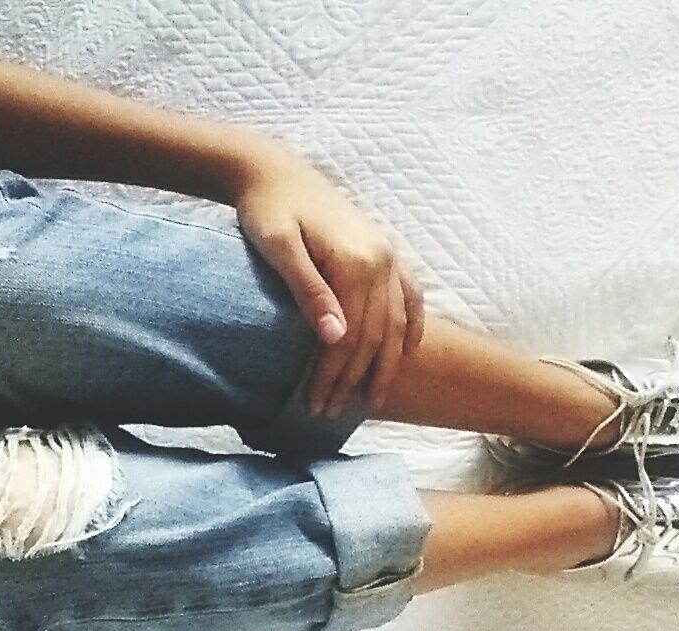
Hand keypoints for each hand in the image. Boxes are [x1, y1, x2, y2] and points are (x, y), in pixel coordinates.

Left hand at [234, 151, 424, 416]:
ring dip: (385, 364)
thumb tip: (336, 338)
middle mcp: (382, 260)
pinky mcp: (384, 251)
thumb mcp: (279, 248)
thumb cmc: (266, 209)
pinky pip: (410, 295)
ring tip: (371, 398)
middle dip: (353, 379)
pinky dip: (412, 325)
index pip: (350, 336)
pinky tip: (407, 351)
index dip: (333, 375)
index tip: (315, 404)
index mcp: (357, 262)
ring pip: (396, 323)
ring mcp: (388, 255)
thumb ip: (309, 291)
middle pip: (374, 336)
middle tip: (331, 412)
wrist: (272, 170)